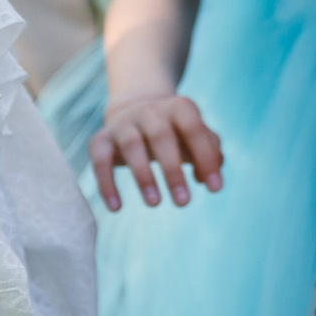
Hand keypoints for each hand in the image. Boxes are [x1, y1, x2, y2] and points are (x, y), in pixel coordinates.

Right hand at [92, 93, 224, 209]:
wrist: (133, 112)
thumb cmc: (175, 133)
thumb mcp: (194, 137)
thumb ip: (210, 153)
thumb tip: (209, 180)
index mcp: (179, 108)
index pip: (194, 130)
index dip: (205, 158)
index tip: (215, 189)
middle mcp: (150, 111)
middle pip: (161, 137)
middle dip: (173, 171)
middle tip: (184, 203)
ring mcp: (123, 123)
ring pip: (132, 146)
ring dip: (143, 177)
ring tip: (155, 204)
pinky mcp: (99, 139)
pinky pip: (100, 161)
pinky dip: (107, 184)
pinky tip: (116, 208)